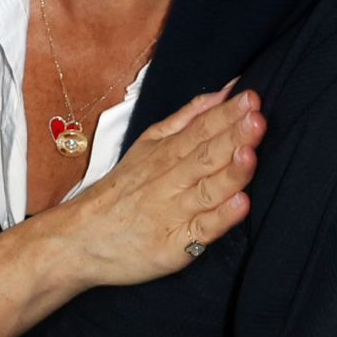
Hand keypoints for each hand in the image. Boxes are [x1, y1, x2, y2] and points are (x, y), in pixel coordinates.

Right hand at [47, 86, 264, 287]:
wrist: (79, 239)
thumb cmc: (122, 191)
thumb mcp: (148, 144)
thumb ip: (188, 118)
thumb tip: (225, 91)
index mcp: (166, 153)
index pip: (200, 129)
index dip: (226, 114)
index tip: (250, 98)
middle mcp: (171, 181)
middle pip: (205, 155)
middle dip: (232, 136)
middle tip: (256, 118)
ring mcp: (174, 213)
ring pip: (207, 190)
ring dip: (230, 172)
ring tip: (250, 154)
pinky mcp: (175, 245)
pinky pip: (201, 230)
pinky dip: (220, 218)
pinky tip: (240, 204)